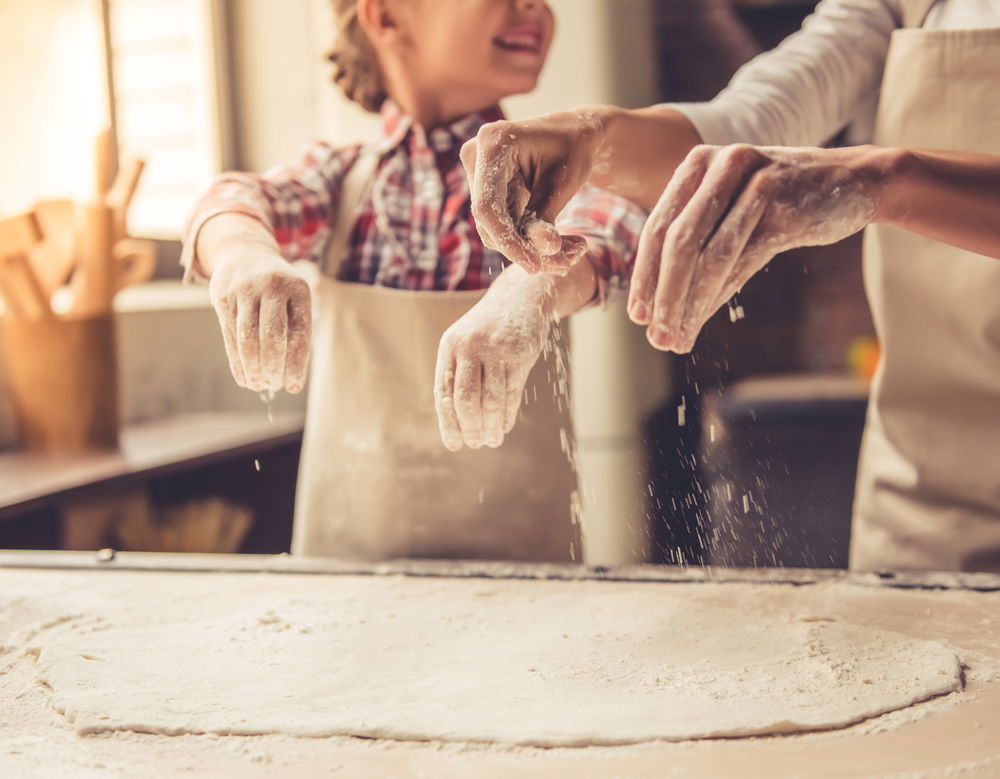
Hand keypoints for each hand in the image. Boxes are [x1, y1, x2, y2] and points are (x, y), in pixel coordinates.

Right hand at [208, 252, 311, 393]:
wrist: (244, 254)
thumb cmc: (277, 289)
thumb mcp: (294, 298)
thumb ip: (296, 330)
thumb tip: (293, 377)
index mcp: (298, 289)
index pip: (299, 333)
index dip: (296, 364)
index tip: (293, 386)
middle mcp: (272, 287)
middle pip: (272, 336)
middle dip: (273, 367)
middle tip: (274, 386)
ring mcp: (245, 290)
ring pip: (248, 338)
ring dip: (254, 368)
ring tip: (259, 386)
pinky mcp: (223, 297)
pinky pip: (230, 336)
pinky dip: (237, 362)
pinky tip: (244, 378)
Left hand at [434, 266, 555, 450]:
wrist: (521, 298)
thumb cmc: (489, 330)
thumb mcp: (466, 344)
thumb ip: (458, 376)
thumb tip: (456, 422)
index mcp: (450, 346)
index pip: (444, 391)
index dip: (448, 421)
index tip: (454, 444)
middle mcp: (470, 346)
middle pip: (466, 397)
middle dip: (469, 426)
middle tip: (475, 445)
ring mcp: (496, 349)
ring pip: (491, 398)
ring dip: (491, 425)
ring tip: (492, 441)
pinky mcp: (520, 353)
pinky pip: (512, 391)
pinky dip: (507, 413)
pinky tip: (505, 427)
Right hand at [461, 110, 604, 273]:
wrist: (574, 134)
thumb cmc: (574, 149)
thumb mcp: (564, 182)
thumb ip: (547, 216)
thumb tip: (543, 252)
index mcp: (493, 143)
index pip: (487, 207)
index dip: (508, 241)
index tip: (535, 266)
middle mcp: (476, 156)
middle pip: (489, 222)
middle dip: (525, 248)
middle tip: (566, 262)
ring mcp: (477, 174)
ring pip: (495, 230)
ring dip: (532, 248)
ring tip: (573, 250)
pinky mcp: (485, 190)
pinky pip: (502, 226)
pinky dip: (530, 239)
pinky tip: (563, 243)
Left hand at [628, 144, 884, 351]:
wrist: (858, 179)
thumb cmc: (786, 200)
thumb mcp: (733, 212)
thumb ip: (698, 243)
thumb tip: (659, 306)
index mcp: (699, 163)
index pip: (658, 227)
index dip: (644, 275)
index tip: (637, 315)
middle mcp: (722, 165)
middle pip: (677, 243)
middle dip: (661, 295)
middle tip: (654, 336)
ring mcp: (753, 183)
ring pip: (707, 256)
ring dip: (687, 304)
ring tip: (676, 339)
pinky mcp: (783, 206)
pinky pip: (740, 261)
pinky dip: (716, 298)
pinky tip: (702, 322)